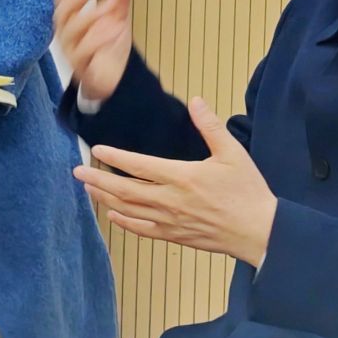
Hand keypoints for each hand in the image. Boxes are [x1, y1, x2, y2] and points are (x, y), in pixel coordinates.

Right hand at [52, 0, 134, 104]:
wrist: (115, 80)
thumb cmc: (109, 46)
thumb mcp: (118, 17)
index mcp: (73, 21)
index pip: (62, 0)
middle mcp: (68, 35)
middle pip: (62, 14)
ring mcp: (72, 52)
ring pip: (70, 32)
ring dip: (90, 16)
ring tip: (112, 5)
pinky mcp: (81, 68)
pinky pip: (82, 53)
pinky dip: (98, 39)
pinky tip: (115, 28)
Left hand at [73, 97, 277, 266]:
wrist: (259, 231)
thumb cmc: (247, 192)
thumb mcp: (233, 153)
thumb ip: (211, 127)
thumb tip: (196, 101)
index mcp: (183, 177)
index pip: (139, 166)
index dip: (115, 158)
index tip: (97, 150)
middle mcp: (171, 201)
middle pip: (125, 190)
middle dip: (98, 180)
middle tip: (77, 171)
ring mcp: (171, 221)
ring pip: (129, 210)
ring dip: (106, 199)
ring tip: (88, 189)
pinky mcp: (176, 236)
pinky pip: (143, 230)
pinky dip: (125, 222)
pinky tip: (113, 215)